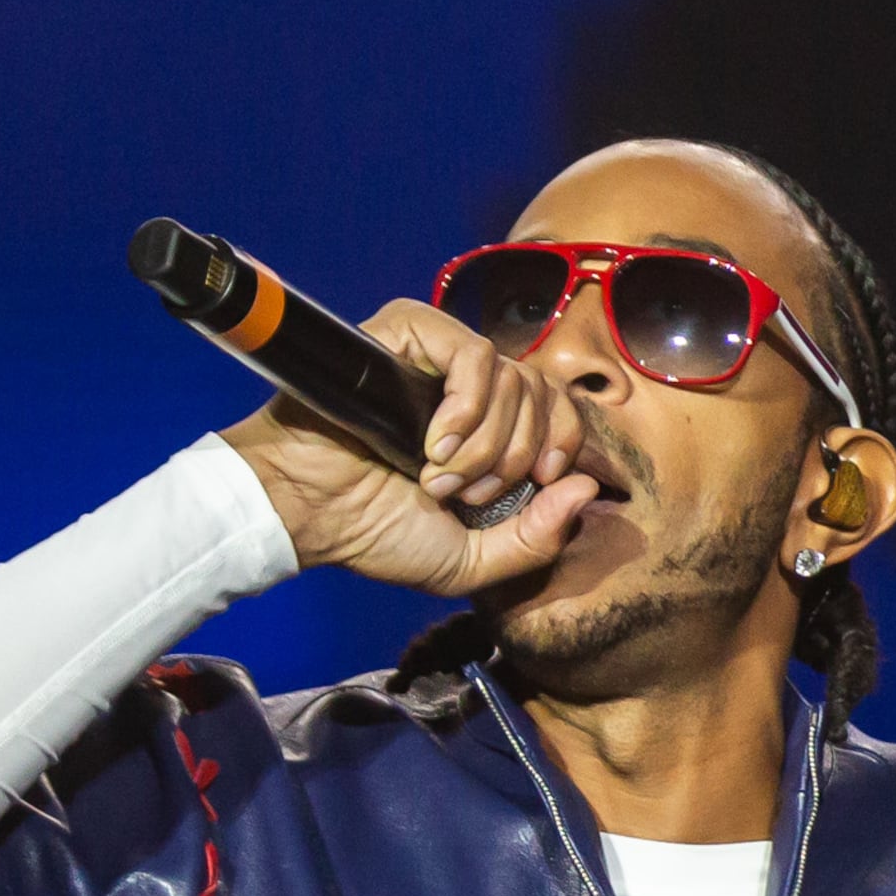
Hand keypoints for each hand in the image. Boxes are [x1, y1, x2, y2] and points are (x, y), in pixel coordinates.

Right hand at [217, 299, 606, 594]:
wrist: (308, 512)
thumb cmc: (375, 533)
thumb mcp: (472, 561)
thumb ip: (538, 539)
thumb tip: (587, 489)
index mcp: (489, 428)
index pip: (559, 404)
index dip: (566, 440)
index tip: (543, 479)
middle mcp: (468, 387)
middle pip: (541, 392)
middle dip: (517, 457)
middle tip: (468, 496)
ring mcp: (438, 357)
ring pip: (511, 377)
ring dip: (485, 445)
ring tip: (437, 478)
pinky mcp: (410, 334)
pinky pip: (474, 354)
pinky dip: (469, 407)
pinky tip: (435, 443)